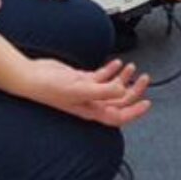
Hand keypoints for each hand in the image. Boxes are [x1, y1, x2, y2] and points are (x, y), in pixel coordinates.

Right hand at [21, 58, 150, 127]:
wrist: (34, 76)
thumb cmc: (51, 88)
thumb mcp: (81, 89)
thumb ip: (103, 91)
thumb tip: (122, 92)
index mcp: (92, 110)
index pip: (118, 116)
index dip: (134, 112)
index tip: (146, 103)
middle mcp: (91, 102)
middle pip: (119, 101)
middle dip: (133, 90)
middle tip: (143, 78)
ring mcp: (87, 90)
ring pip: (111, 87)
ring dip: (123, 78)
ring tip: (131, 68)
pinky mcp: (82, 79)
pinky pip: (101, 76)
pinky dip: (111, 70)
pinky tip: (116, 63)